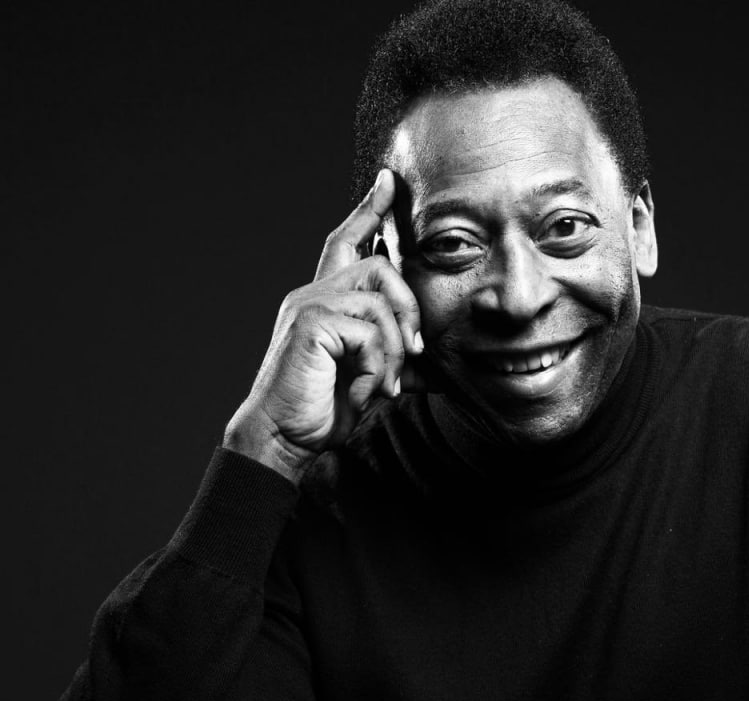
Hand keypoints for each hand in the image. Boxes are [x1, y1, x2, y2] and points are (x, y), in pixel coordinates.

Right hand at [223, 169, 423, 482]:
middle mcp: (313, 294)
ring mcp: (310, 305)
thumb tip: (431, 360)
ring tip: (383, 384)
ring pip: (381, 302)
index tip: (389, 181)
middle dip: (409, 309)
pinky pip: (370, 330)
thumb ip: (394, 357)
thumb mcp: (370, 378)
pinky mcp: (311, 323)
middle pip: (380, 266)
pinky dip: (377, 366)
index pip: (346, 241)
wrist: (282, 438)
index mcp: (324, 300)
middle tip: (415, 353)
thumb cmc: (321, 411)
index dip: (368, 210)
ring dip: (395, 350)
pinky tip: (365, 390)